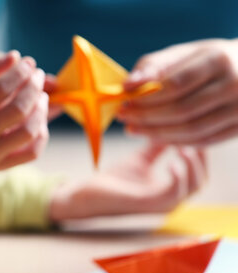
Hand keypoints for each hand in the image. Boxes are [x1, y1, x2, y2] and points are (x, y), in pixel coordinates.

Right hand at [0, 51, 49, 191]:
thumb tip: (17, 57)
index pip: (0, 89)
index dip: (19, 73)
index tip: (28, 63)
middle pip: (17, 110)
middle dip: (34, 88)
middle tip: (38, 75)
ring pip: (28, 133)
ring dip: (41, 110)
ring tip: (41, 96)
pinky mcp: (0, 166)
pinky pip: (32, 153)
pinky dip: (42, 134)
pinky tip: (38, 119)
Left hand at [48, 145, 206, 220]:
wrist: (86, 194)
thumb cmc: (113, 180)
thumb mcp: (140, 158)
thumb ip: (157, 145)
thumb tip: (170, 122)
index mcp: (169, 190)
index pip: (198, 173)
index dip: (201, 153)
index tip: (195, 130)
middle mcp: (168, 200)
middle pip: (201, 182)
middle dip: (202, 158)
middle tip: (194, 137)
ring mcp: (159, 204)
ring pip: (192, 188)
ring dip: (193, 165)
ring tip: (184, 147)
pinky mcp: (146, 204)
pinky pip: (172, 193)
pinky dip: (178, 177)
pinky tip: (172, 161)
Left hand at [118, 39, 237, 144]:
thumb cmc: (207, 60)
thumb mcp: (185, 53)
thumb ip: (154, 66)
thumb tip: (127, 85)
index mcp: (218, 59)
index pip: (175, 85)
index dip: (146, 98)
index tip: (123, 103)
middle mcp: (235, 84)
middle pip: (182, 110)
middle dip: (147, 117)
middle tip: (124, 119)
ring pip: (192, 130)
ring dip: (157, 133)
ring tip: (134, 130)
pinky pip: (204, 141)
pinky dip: (176, 141)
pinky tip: (156, 136)